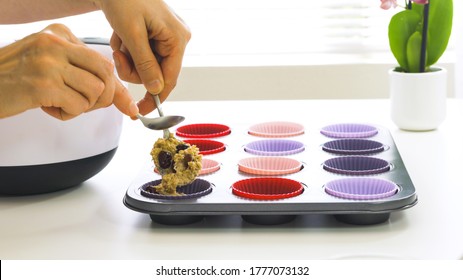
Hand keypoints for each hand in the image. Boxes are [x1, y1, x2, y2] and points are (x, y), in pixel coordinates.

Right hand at [0, 23, 138, 119]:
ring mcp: (48, 63)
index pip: (104, 61)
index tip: (125, 105)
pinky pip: (77, 106)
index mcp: (60, 34)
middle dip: (102, 98)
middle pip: (106, 74)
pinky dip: (67, 114)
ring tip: (58, 102)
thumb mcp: (53, 66)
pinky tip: (47, 106)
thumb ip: (86, 75)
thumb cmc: (17, 77)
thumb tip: (124, 100)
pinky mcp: (42, 85)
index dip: (114, 87)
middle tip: (84, 104)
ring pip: (95, 92)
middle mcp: (56, 44)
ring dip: (81, 106)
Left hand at [98, 0, 190, 114]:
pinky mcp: (158, 36)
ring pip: (147, 66)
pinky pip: (143, 54)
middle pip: (156, 73)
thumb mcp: (132, 34)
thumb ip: (145, 64)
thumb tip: (156, 89)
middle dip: (133, 68)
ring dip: (128, 57)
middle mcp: (178, 40)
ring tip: (120, 38)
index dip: (155, 97)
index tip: (140, 111)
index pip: (170, 78)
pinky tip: (122, 33)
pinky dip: (128, 49)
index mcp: (177, 39)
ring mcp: (168, 38)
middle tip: (118, 54)